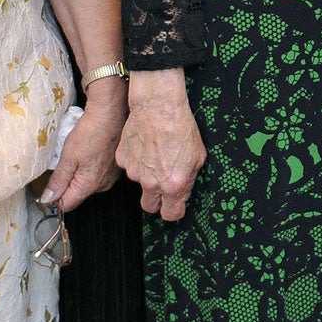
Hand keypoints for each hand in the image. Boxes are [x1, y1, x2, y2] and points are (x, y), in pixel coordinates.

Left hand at [43, 84, 125, 212]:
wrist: (110, 114)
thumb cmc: (91, 132)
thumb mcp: (68, 157)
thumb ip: (58, 180)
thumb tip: (48, 198)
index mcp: (89, 185)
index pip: (66, 204)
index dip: (55, 195)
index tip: (50, 182)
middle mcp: (102, 185)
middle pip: (77, 194)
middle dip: (67, 182)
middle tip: (65, 161)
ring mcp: (110, 177)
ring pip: (87, 183)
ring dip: (79, 173)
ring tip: (78, 154)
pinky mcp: (114, 168)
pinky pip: (97, 174)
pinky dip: (90, 166)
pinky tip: (89, 151)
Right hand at [115, 69, 205, 221]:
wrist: (159, 105)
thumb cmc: (181, 126)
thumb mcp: (198, 156)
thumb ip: (188, 180)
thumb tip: (183, 190)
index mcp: (173, 185)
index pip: (171, 215)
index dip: (174, 210)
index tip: (175, 204)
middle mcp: (152, 183)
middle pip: (150, 207)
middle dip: (156, 200)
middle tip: (163, 183)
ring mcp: (134, 172)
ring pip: (139, 183)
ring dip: (146, 175)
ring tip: (156, 153)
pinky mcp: (123, 159)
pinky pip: (129, 167)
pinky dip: (135, 160)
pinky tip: (145, 145)